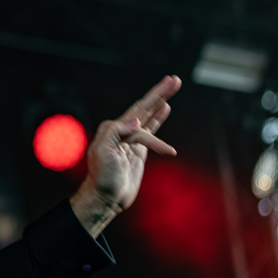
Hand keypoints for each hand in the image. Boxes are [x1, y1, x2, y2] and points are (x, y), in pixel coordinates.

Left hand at [71, 75, 181, 235]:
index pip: (136, 116)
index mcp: (112, 128)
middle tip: (174, 79)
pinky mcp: (137, 150)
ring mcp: (130, 140)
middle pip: (143, 107)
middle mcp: (120, 130)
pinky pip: (150, 130)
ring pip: (148, 115)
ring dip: (161, 101)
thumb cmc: (102, 177)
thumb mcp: (103, 152)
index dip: (150, 115)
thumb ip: (115, 132)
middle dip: (159, 93)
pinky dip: (158, 118)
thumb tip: (136, 121)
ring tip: (173, 85)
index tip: (162, 148)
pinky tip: (165, 108)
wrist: (106, 198)